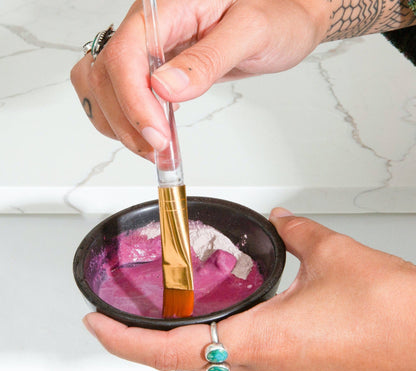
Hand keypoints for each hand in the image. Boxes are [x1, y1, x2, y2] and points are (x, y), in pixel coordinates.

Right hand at [70, 0, 327, 157]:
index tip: (157, 135)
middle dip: (126, 120)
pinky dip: (126, 119)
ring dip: (120, 124)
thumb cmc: (275, 14)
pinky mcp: (153, 65)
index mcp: (167, 7)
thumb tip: (166, 88)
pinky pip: (119, 92)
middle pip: (105, 74)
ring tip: (154, 149)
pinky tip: (149, 133)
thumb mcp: (251, 33)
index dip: (134, 101)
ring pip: (103, 85)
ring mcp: (148, 45)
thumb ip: (207, 60)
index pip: (126, 54)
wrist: (281, 15)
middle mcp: (149, 24)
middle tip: (158, 150)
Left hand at [83, 207, 415, 370]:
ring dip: (187, 352)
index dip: (124, 341)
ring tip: (176, 321)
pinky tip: (234, 327)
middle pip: (184, 370)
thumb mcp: (329, 253)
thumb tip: (281, 221)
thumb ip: (294, 232)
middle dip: (151, 349)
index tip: (97, 325)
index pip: (168, 350)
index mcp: (261, 341)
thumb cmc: (390, 309)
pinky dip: (223, 353)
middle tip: (135, 321)